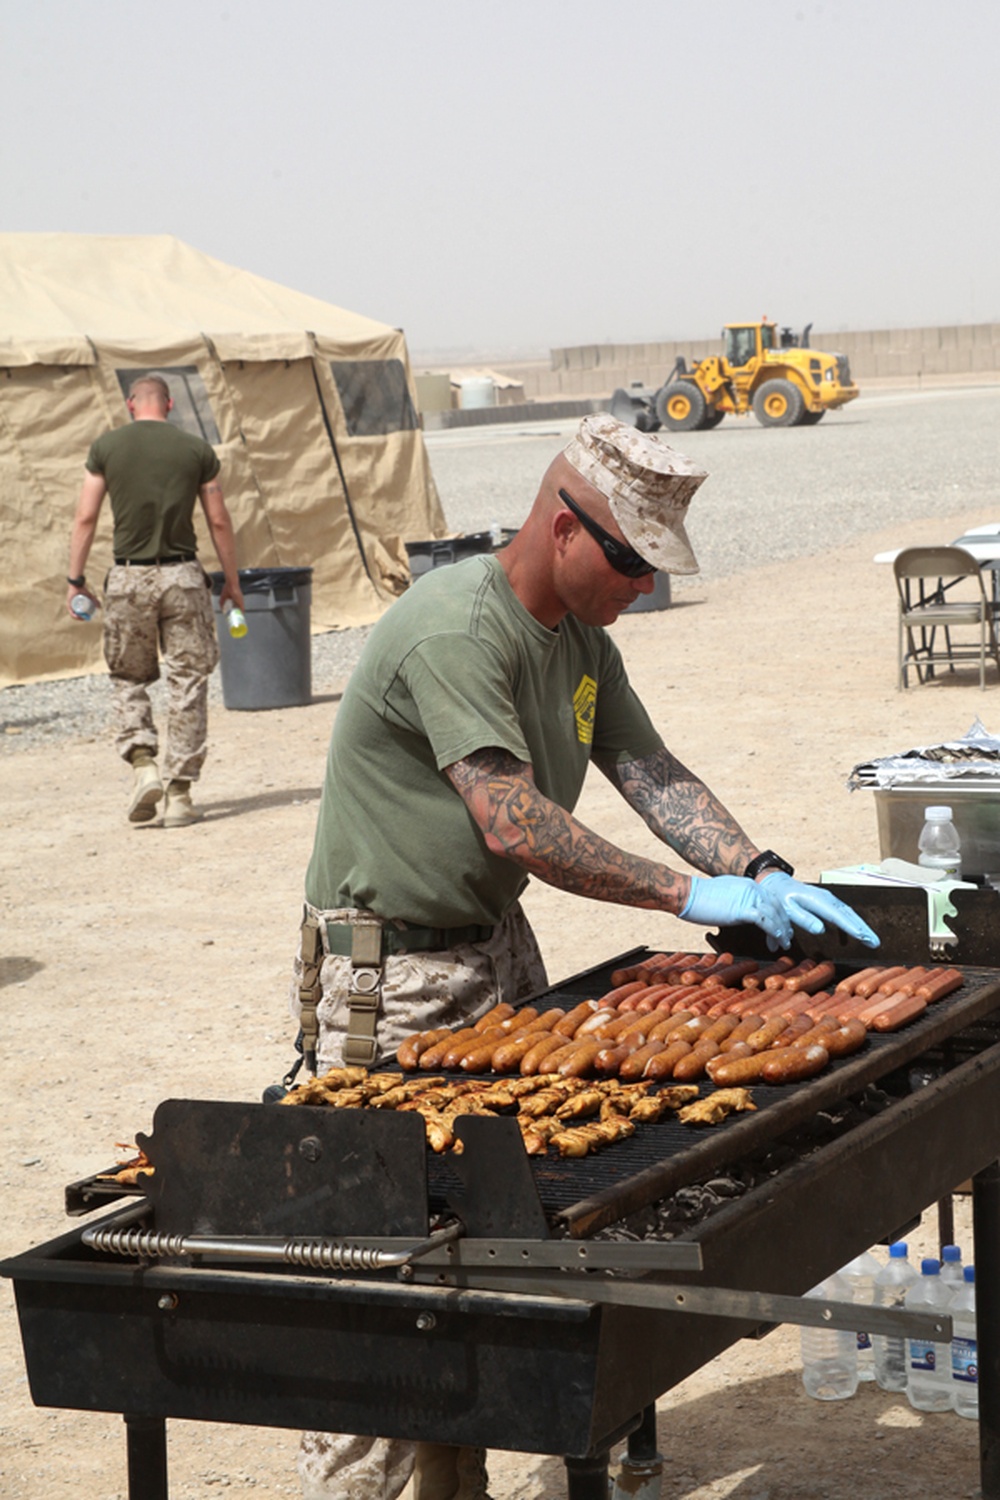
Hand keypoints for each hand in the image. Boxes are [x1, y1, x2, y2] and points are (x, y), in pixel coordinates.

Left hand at [65, 583, 98, 618]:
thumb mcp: (90, 597)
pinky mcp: (68, 603)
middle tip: (85, 619)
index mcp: (76, 606)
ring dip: (77, 618)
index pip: (79, 614)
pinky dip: (73, 614)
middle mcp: (72, 606)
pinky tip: (77, 616)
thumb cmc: (83, 590)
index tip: (87, 618)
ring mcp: (70, 605)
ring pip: (73, 614)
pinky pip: (70, 610)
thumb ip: (95, 601)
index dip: (83, 618)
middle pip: (76, 615)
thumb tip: (99, 607)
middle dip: (81, 619)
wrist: (78, 584)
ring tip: (82, 618)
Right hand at [681, 875, 792, 948]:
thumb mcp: (725, 894)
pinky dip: (774, 932)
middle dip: (784, 923)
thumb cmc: (699, 897)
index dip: (779, 914)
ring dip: (782, 931)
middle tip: (787, 937)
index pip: (771, 899)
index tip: (782, 926)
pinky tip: (777, 940)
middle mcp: (752, 888)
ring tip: (784, 944)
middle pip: (777, 906)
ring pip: (774, 915)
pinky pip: (765, 922)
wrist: (687, 893)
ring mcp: (748, 898)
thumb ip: (737, 900)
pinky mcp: (742, 910)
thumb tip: (742, 912)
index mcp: (748, 884)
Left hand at [759, 871, 879, 947]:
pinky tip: (856, 934)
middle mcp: (826, 898)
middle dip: (863, 928)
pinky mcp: (828, 902)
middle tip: (875, 942)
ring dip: (861, 926)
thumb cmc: (780, 897)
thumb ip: (803, 919)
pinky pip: (843, 913)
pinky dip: (853, 922)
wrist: (778, 883)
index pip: (837, 916)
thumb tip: (821, 930)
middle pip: (849, 914)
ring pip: (849, 913)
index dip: (851, 927)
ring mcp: (829, 899)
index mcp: (816, 900)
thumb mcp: (787, 908)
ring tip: (872, 941)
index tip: (863, 937)